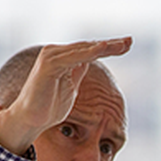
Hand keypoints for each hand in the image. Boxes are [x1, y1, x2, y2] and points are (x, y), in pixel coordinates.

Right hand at [0, 37, 132, 155]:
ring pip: (84, 49)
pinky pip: (74, 57)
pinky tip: (103, 49)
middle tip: (130, 41)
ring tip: (123, 44)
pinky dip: (89, 52)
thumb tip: (87, 63)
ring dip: (104, 46)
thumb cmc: (48, 108)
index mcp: (63, 59)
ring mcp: (52, 57)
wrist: (30, 119)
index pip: (89, 50)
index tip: (127, 46)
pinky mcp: (49, 64)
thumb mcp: (70, 89)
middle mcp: (56, 53)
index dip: (108, 48)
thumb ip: (77, 73)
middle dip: (111, 44)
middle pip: (89, 46)